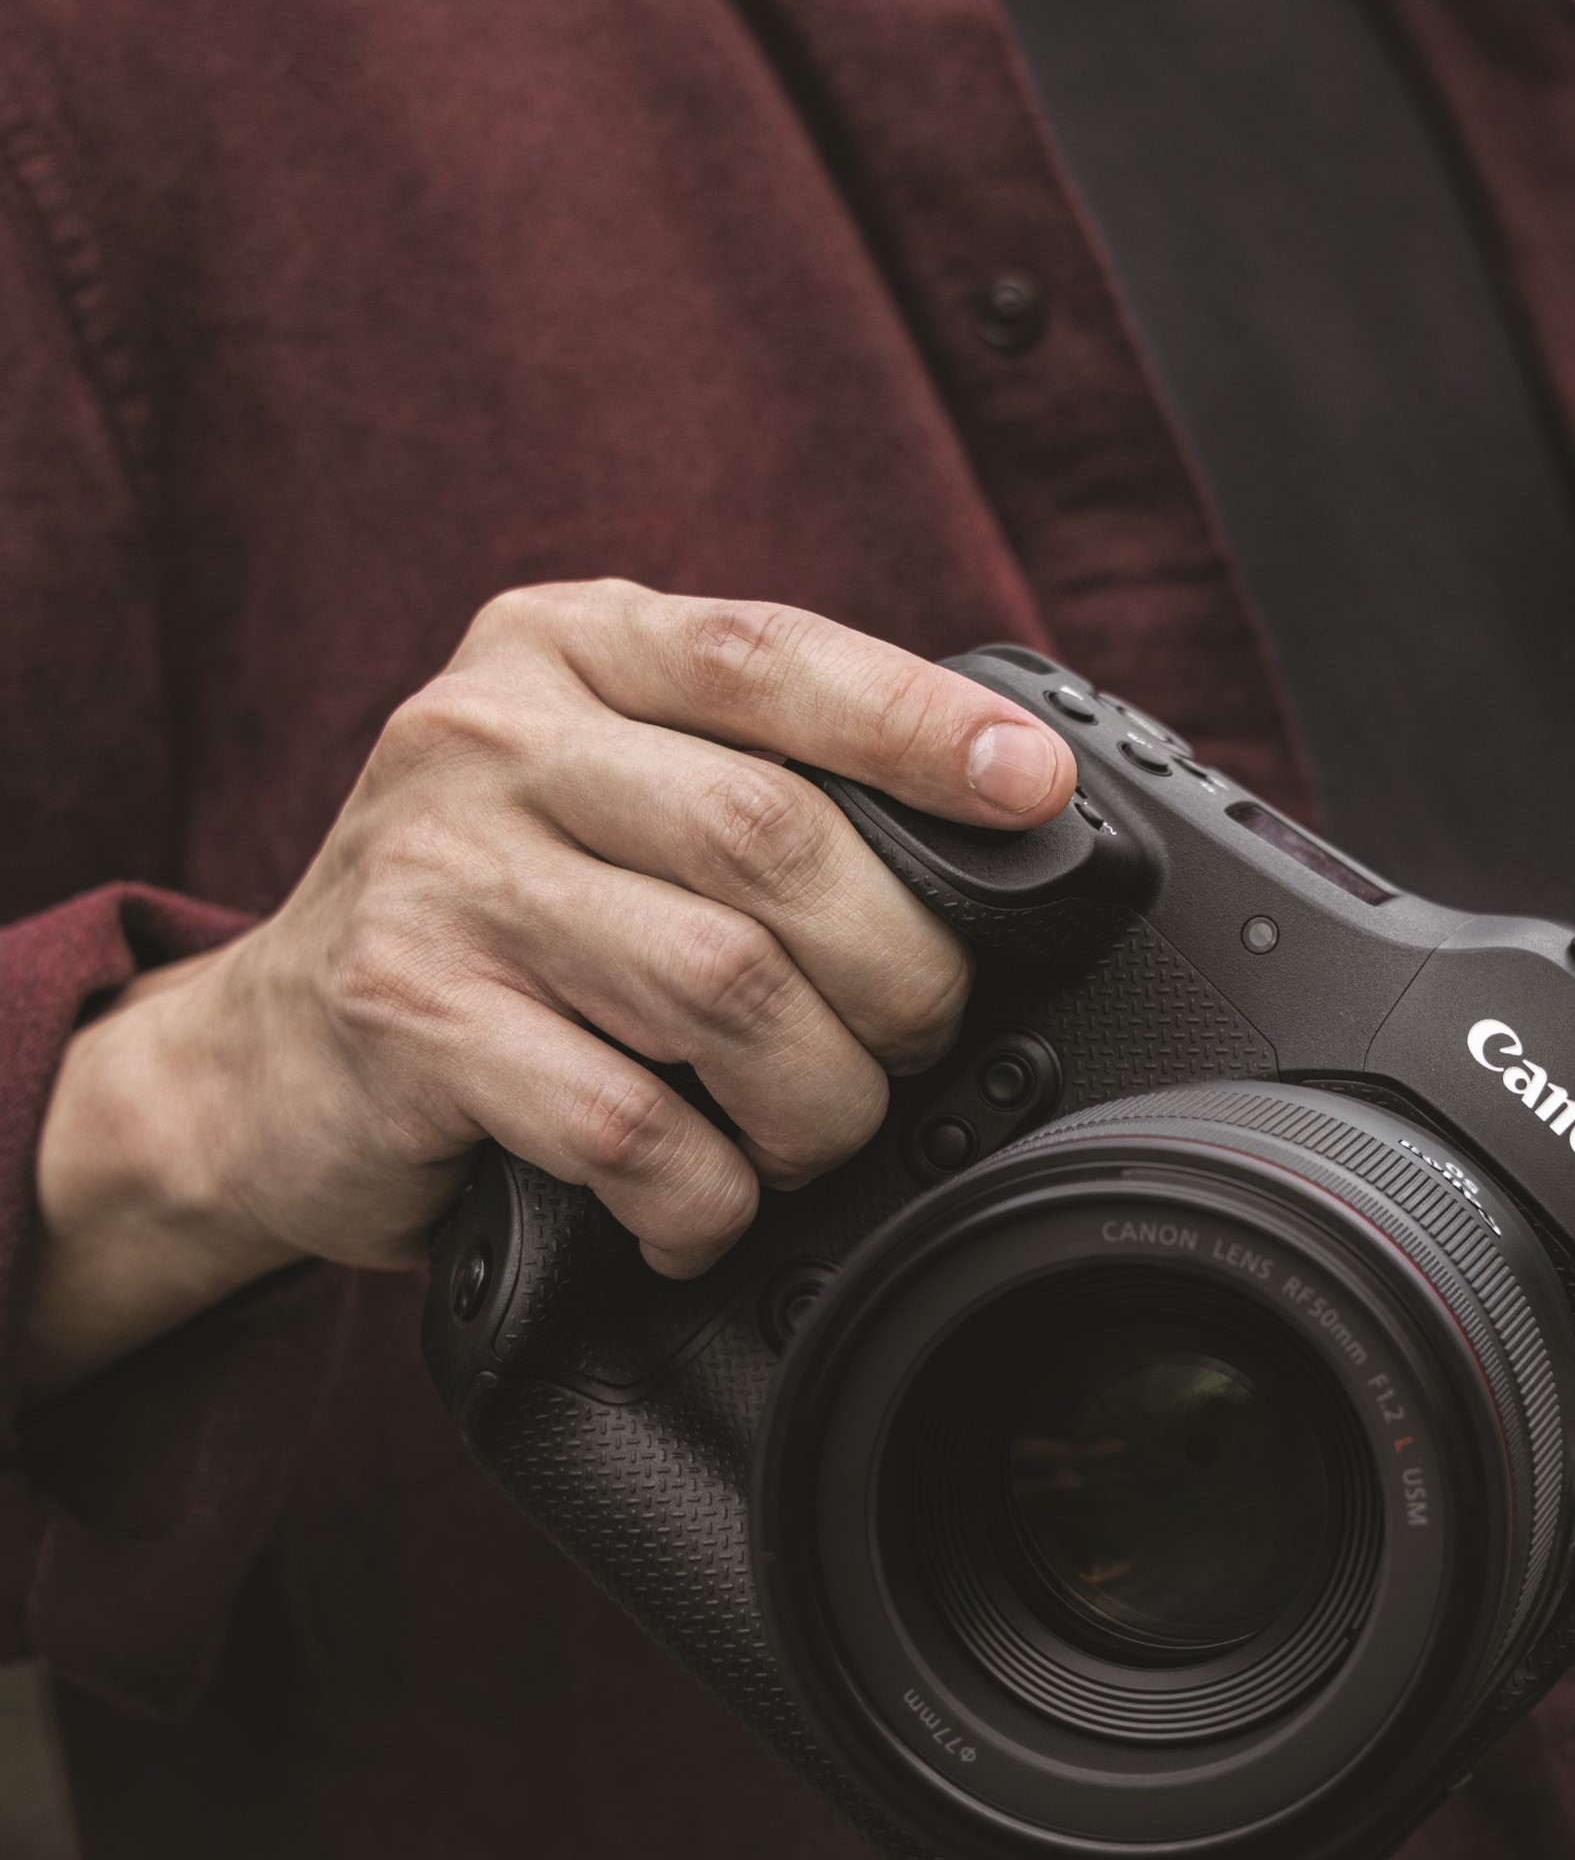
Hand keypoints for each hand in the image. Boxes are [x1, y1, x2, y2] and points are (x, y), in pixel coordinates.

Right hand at [20, 589, 1075, 1401]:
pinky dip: (705, 1196)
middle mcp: (487, 735)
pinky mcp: (408, 1017)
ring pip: (723, 985)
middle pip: (775, 838)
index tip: (1033, 789)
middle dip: (895, 970)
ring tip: (812, 1140)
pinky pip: (632, 1123)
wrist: (257, 1067)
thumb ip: (737, 775)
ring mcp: (437, 872)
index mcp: (563, 648)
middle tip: (910, 1042)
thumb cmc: (480, 930)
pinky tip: (702, 1211)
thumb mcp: (589, 793)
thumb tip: (978, 832)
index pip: (769, 656)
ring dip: (815, 1099)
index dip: (920, 723)